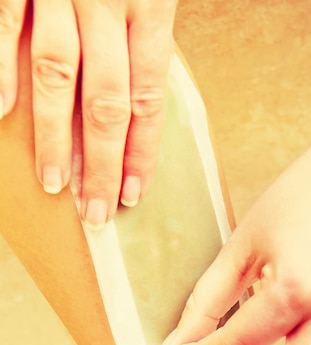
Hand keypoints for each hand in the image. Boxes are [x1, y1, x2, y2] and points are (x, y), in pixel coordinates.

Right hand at [0, 0, 176, 227]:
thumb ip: (145, 39)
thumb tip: (139, 102)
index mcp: (151, 8)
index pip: (147, 100)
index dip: (140, 153)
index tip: (131, 195)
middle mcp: (108, 3)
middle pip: (105, 104)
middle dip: (101, 166)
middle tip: (96, 213)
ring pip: (57, 78)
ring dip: (54, 137)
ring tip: (55, 184)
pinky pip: (8, 26)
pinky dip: (3, 71)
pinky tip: (3, 113)